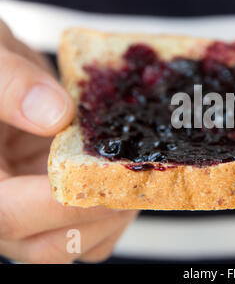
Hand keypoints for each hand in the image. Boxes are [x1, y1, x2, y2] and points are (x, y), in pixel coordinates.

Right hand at [0, 20, 137, 262]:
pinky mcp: (59, 198)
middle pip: (47, 246)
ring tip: (136, 178)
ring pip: (74, 244)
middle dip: (98, 216)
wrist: (5, 74)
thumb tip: (56, 115)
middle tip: (132, 179)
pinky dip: (116, 213)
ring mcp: (34, 205)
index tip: (98, 173)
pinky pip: (90, 228)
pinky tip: (129, 177)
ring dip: (112, 219)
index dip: (57, 204)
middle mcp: (4, 204)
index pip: (7, 216)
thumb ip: (11, 85)